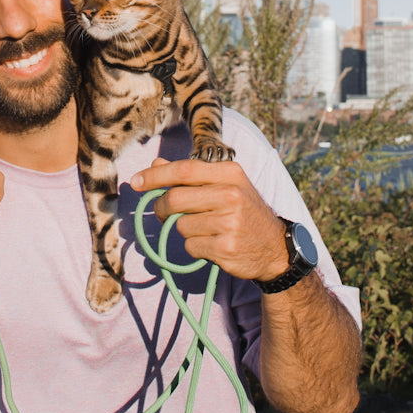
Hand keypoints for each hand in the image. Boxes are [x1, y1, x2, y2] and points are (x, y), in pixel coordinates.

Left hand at [130, 158, 288, 282]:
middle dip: (161, 208)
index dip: (155, 176)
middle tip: (163, 214)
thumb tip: (155, 164)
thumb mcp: (226, 185)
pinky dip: (195, 247)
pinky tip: (213, 244)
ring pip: (180, 225)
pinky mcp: (224, 248)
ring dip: (185, 230)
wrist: (276, 248)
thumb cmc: (245, 211)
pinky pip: (190, 246)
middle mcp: (231, 195)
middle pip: (174, 199)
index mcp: (230, 174)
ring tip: (207, 230)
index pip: (183, 170)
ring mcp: (228, 222)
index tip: (136, 181)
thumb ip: (191, 175)